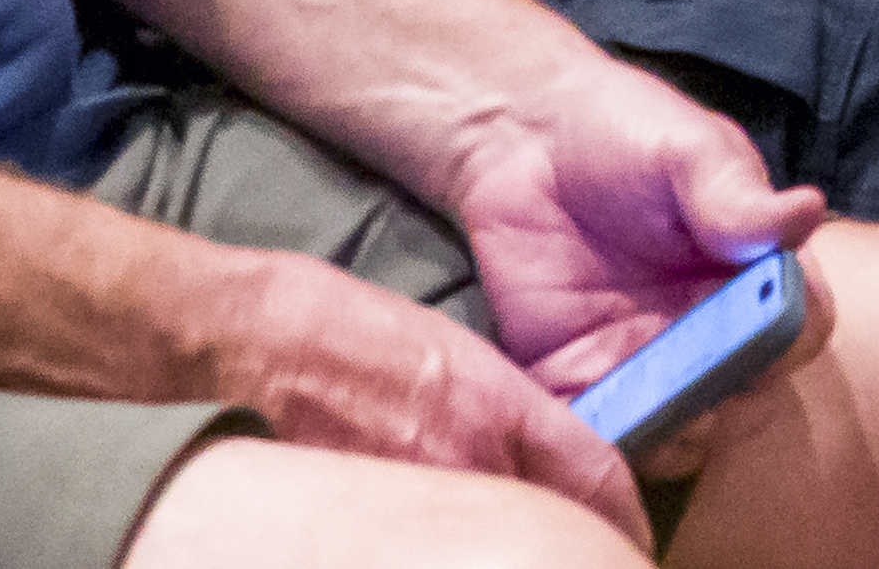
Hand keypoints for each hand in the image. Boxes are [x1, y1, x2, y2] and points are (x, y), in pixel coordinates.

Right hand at [189, 242, 645, 530]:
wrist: (242, 339)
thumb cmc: (341, 331)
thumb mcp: (451, 355)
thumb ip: (501, 413)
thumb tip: (532, 461)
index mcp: (498, 406)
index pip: (598, 475)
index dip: (625, 517)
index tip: (636, 538)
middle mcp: (465, 458)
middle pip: (551, 526)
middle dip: (570, 546)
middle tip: (585, 556)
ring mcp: (411, 492)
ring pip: (488, 544)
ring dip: (502, 551)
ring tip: (496, 550)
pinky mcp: (358, 520)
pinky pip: (415, 547)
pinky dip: (439, 552)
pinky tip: (431, 551)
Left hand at [426, 57, 828, 453]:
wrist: (524, 139)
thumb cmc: (628, 129)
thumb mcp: (689, 149)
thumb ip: (735, 193)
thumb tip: (807, 211)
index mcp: (757, 269)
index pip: (801, 324)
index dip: (790, 336)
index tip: (764, 327)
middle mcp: (711, 324)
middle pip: (742, 390)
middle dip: (724, 400)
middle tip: (693, 384)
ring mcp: (646, 355)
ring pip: (674, 423)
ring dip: (662, 429)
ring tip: (637, 408)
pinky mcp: (577, 373)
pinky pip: (594, 423)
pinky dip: (590, 435)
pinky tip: (576, 416)